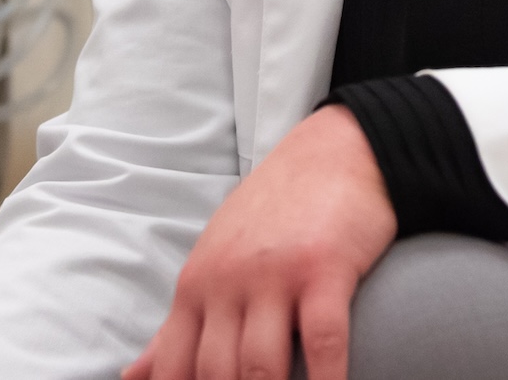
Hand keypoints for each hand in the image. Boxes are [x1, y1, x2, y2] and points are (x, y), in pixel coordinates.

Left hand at [122, 104, 397, 379]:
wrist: (334, 151)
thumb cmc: (274, 217)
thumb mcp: (214, 264)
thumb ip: (182, 326)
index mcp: (195, 289)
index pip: (174, 370)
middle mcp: (226, 284)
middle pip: (214, 376)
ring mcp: (274, 276)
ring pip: (260, 367)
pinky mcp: (324, 269)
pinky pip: (323, 340)